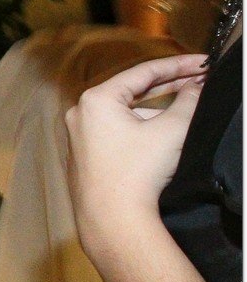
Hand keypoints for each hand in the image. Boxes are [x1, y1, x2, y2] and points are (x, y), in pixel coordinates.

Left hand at [65, 54, 207, 243]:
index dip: (178, 65)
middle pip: (132, 91)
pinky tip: (162, 132)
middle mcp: (80, 114)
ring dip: (156, 109)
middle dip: (168, 85)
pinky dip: (139, 127)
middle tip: (198, 78)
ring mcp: (79, 136)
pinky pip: (115, 131)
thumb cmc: (138, 173)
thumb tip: (196, 85)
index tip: (202, 62)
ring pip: (125, 113)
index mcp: (96, 100)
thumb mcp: (172, 129)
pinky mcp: (85, 156)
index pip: (143, 72)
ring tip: (185, 107)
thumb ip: (188, 100)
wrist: (114, 219)